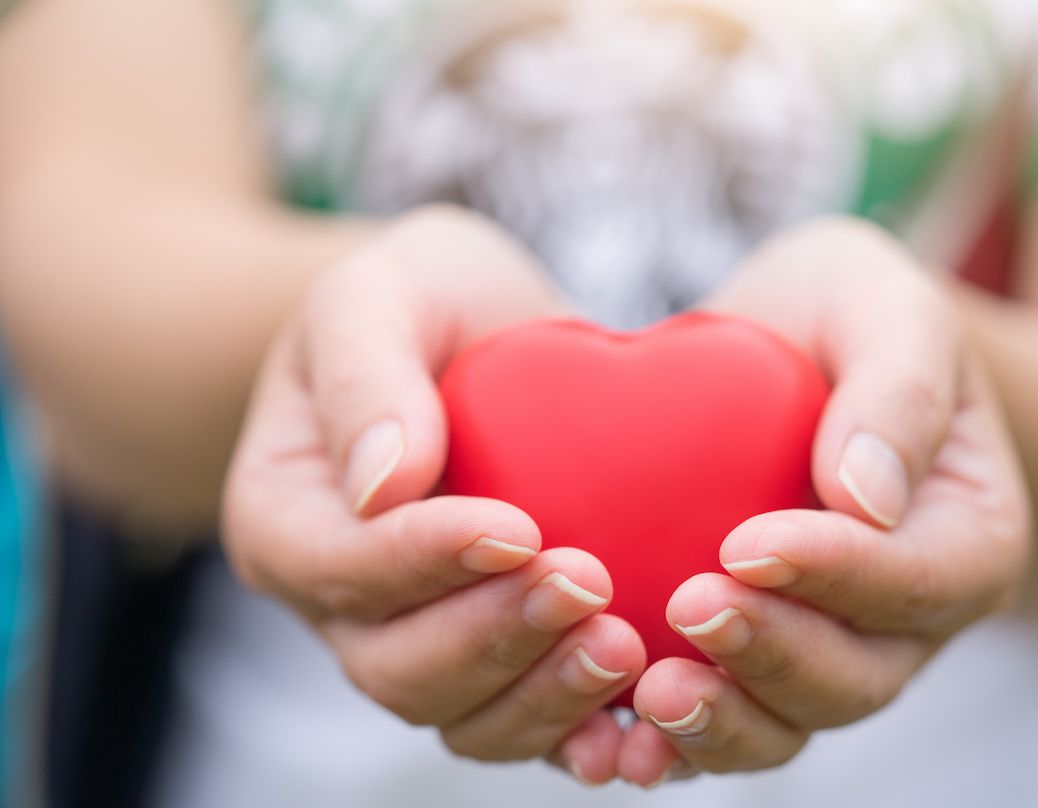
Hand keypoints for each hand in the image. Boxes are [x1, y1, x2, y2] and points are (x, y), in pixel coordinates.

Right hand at [222, 206, 646, 773]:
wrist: (477, 333)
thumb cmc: (417, 300)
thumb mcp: (376, 294)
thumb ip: (364, 372)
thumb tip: (384, 486)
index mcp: (286, 520)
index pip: (340, 565)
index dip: (423, 562)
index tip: (517, 527)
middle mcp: (341, 604)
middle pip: (398, 667)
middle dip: (494, 637)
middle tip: (588, 584)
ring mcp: (420, 641)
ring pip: (463, 717)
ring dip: (544, 696)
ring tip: (626, 647)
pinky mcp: (499, 655)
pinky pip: (530, 722)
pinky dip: (582, 731)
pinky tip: (645, 719)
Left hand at [613, 218, 1031, 784]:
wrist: (784, 348)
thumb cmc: (846, 315)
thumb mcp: (887, 306)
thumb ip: (898, 388)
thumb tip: (864, 497)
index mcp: (967, 540)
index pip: (916, 580)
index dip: (834, 575)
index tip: (747, 545)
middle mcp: (906, 621)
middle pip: (855, 677)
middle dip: (771, 655)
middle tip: (688, 608)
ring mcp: (829, 653)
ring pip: (786, 722)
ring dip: (721, 720)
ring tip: (649, 693)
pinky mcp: (750, 662)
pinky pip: (719, 720)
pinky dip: (669, 741)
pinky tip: (607, 737)